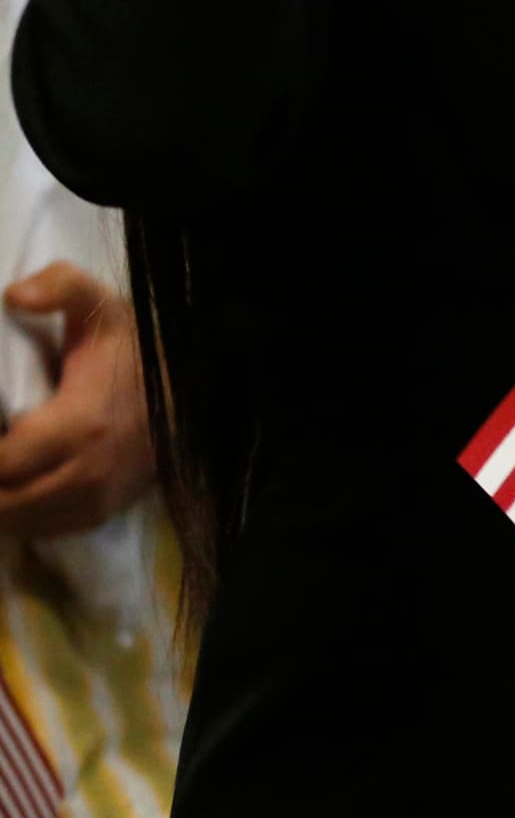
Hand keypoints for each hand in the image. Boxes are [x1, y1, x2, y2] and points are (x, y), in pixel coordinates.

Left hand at [0, 265, 154, 541]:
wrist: (192, 390)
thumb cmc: (135, 350)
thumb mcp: (101, 308)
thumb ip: (62, 287)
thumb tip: (14, 295)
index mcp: (81, 425)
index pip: (3, 464)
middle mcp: (88, 473)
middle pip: (5, 503)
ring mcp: (97, 498)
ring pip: (19, 523)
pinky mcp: (101, 513)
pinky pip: (43, 530)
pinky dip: (16, 520)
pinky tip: (8, 495)